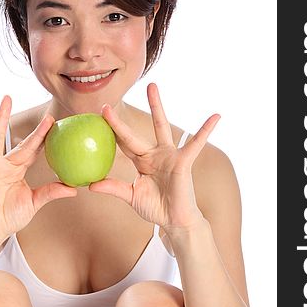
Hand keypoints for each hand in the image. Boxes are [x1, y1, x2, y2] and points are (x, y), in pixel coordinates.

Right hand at [0, 95, 76, 241]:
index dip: (45, 139)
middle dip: (35, 130)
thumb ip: (50, 193)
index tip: (58, 127)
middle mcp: (5, 164)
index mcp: (19, 170)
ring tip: (7, 98)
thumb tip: (74, 189)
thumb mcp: (33, 203)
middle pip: (22, 142)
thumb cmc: (11, 217)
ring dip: (1, 118)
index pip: (35, 151)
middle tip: (48, 115)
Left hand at [88, 83, 219, 232]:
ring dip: (156, 106)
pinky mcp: (183, 161)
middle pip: (134, 133)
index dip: (110, 134)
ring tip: (151, 87)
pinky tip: (215, 117)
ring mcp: (168, 155)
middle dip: (120, 120)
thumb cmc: (155, 208)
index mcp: (141, 161)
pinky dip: (206, 130)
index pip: (122, 144)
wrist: (175, 220)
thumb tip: (90, 185)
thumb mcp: (131, 196)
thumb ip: (113, 188)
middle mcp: (153, 154)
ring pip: (161, 127)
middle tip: (107, 105)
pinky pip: (195, 144)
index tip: (96, 121)